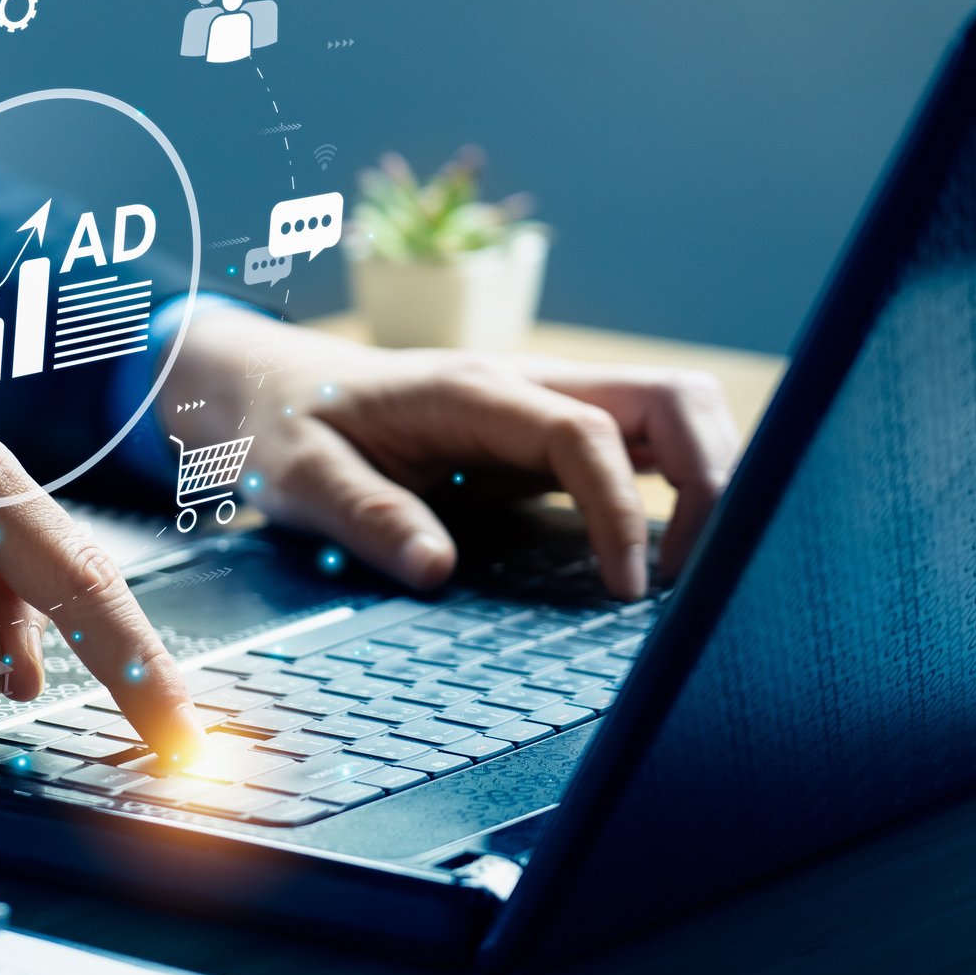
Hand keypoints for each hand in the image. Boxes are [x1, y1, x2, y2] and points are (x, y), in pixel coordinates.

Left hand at [165, 309, 740, 597]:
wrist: (262, 385)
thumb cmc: (279, 425)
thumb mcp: (298, 477)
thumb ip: (365, 516)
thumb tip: (437, 572)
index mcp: (471, 391)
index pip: (586, 435)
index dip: (622, 511)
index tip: (628, 589)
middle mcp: (523, 388)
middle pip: (671, 400)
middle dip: (713, 476)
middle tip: (695, 576)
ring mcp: (540, 408)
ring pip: (670, 416)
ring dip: (704, 480)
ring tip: (686, 573)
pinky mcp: (541, 438)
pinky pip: (635, 450)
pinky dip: (670, 490)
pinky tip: (659, 556)